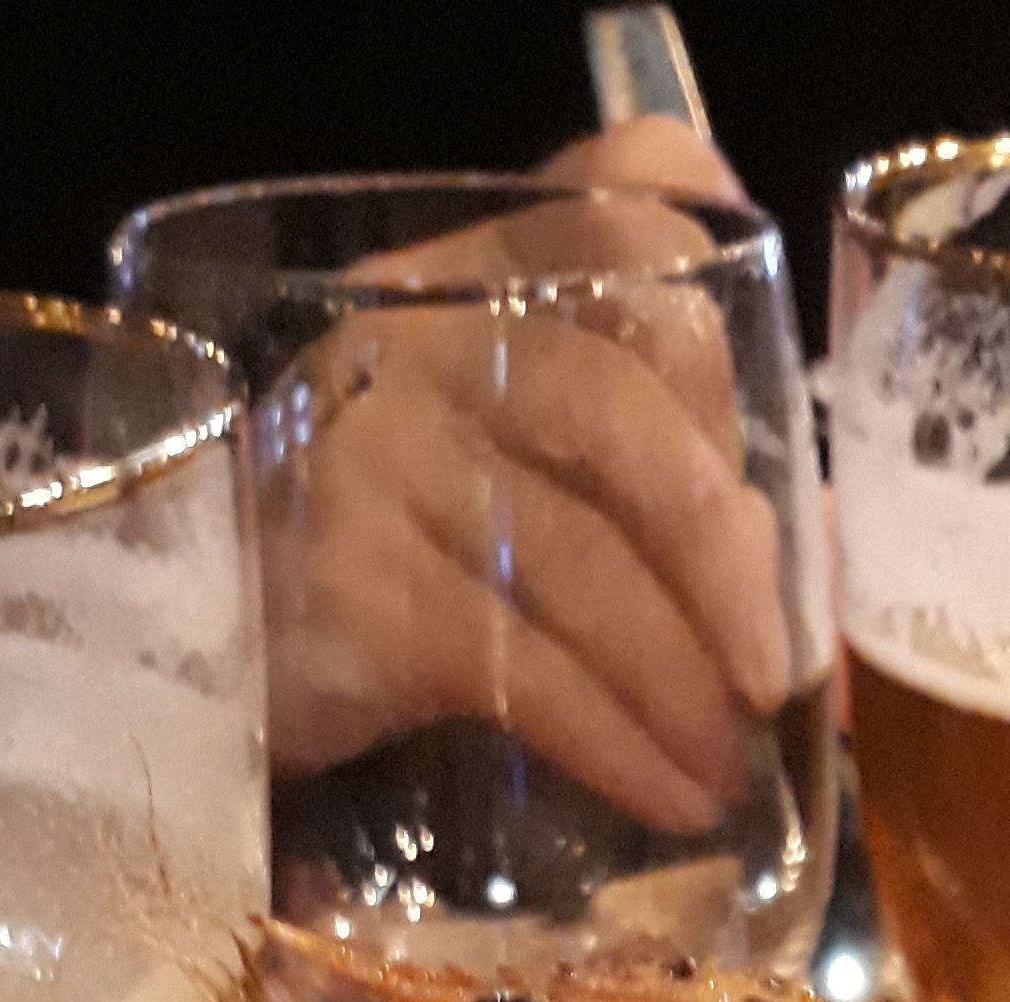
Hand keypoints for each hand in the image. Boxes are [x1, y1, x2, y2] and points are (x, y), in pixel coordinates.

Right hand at [256, 123, 796, 831]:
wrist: (199, 643)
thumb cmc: (389, 553)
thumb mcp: (512, 473)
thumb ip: (649, 484)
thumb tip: (810, 584)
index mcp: (485, 267)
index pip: (630, 201)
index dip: (727, 339)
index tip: (765, 487)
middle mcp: (424, 330)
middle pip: (620, 398)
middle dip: (726, 553)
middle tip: (776, 673)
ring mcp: (377, 452)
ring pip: (577, 554)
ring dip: (679, 683)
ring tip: (724, 769)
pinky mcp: (351, 585)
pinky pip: (518, 666)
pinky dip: (612, 741)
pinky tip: (661, 792)